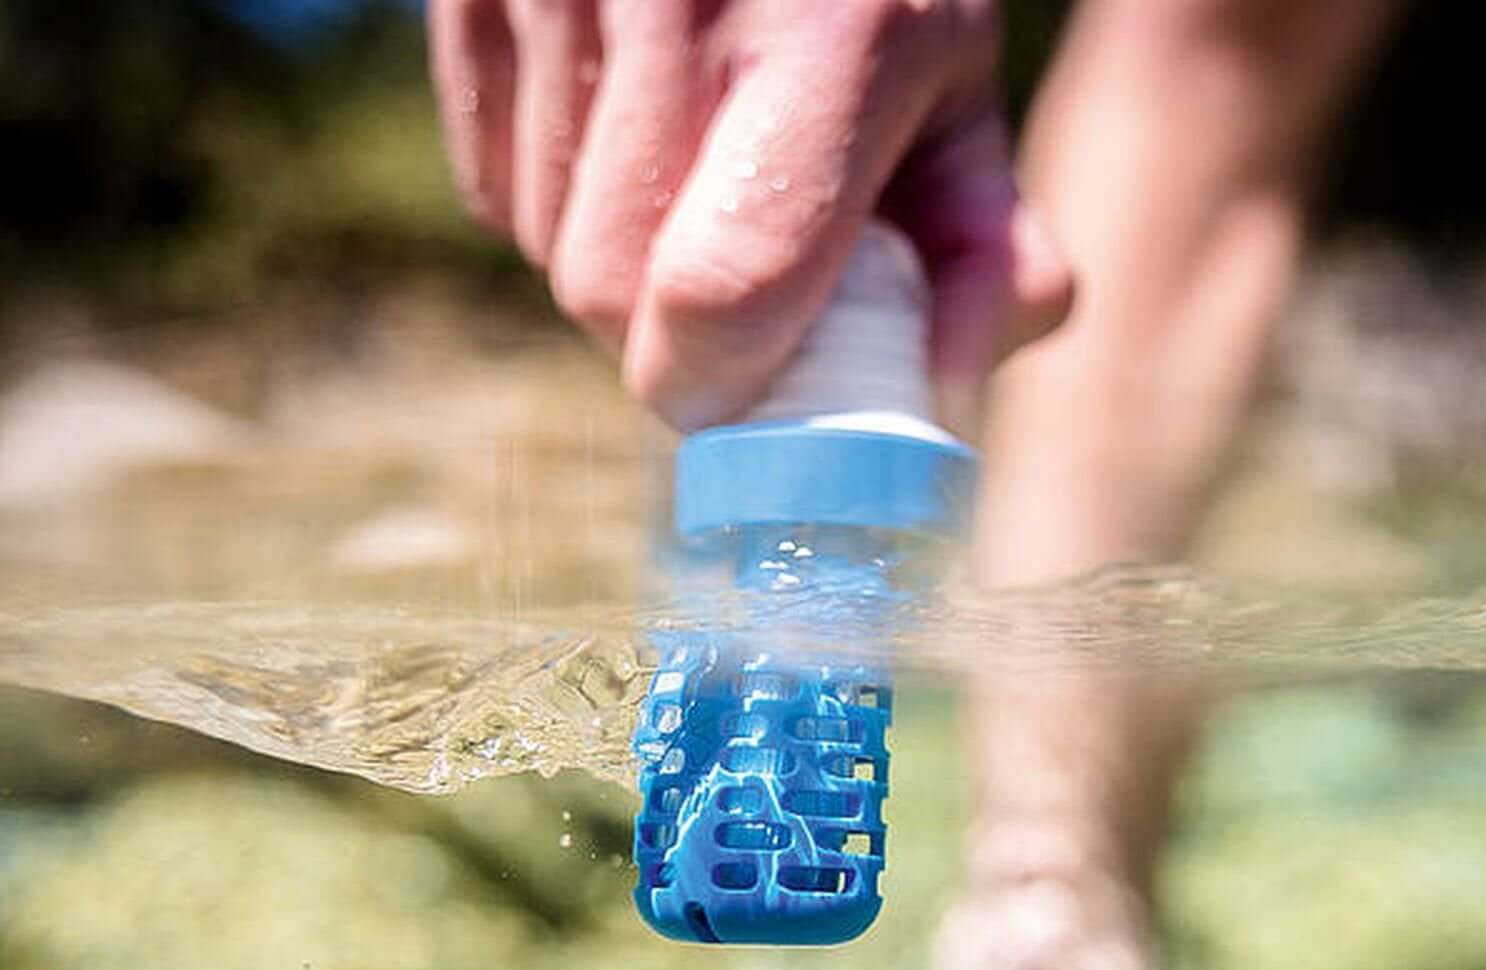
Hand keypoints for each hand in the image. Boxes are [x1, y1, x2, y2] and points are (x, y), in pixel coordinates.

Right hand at [429, 0, 1071, 431]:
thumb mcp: (956, 82)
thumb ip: (979, 248)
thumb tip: (939, 400)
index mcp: (836, 33)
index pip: (729, 283)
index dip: (718, 386)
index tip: (742, 400)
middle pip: (608, 290)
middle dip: (668, 338)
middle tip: (739, 288)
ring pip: (543, 248)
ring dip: (615, 270)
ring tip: (690, 182)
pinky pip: (488, 190)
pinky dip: (551, 208)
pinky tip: (621, 137)